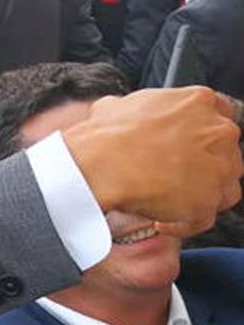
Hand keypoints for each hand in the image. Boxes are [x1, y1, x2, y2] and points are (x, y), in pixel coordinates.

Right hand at [64, 87, 242, 235]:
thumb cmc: (105, 136)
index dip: (201, 133)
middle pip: (226, 152)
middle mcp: (218, 131)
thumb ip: (138, 107)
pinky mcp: (208, 200)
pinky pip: (204, 217)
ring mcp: (219, 167)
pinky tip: (161, 222)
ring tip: (170, 203)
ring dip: (200, 195)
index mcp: (199, 101)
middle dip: (204, 165)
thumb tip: (123, 112)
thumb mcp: (117, 105)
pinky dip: (184, 223)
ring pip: (224, 186)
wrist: (98, 165)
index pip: (220, 115)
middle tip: (174, 175)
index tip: (188, 144)